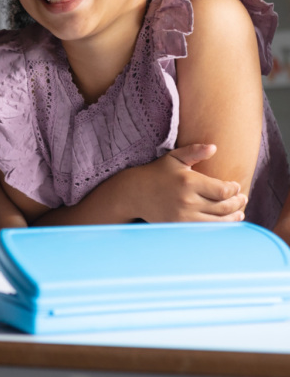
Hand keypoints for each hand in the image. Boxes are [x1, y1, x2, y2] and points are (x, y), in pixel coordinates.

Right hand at [132, 144, 246, 222]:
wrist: (134, 193)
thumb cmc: (157, 173)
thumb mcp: (174, 158)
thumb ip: (194, 152)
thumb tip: (214, 147)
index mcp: (188, 182)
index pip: (223, 191)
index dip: (234, 190)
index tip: (235, 186)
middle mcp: (187, 201)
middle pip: (223, 207)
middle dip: (237, 203)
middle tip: (242, 199)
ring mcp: (183, 216)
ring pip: (217, 221)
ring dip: (232, 217)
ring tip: (239, 212)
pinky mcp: (179, 226)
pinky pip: (205, 229)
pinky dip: (219, 226)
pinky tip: (225, 222)